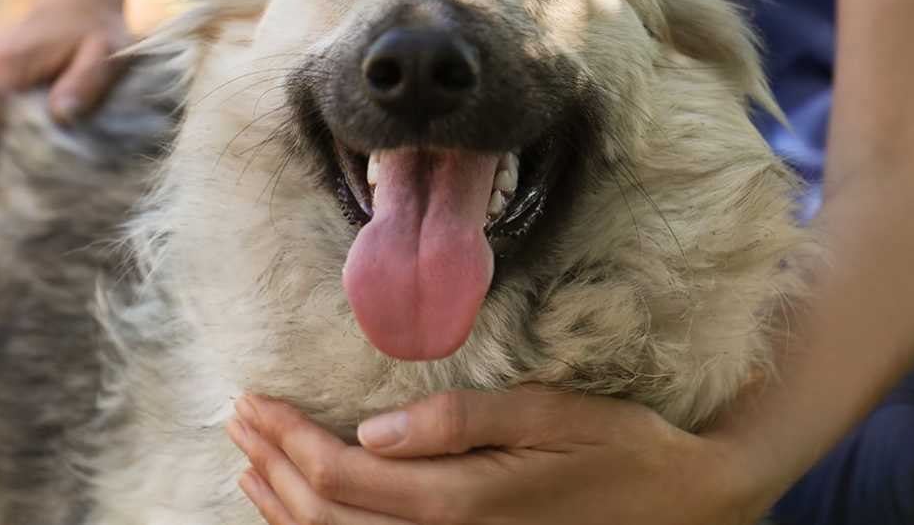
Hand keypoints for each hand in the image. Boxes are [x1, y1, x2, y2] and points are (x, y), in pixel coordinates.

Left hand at [227, 387, 769, 524]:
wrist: (678, 506)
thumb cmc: (616, 449)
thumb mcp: (546, 414)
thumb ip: (457, 422)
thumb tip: (371, 427)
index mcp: (457, 501)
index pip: (342, 473)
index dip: (286, 438)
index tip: (251, 399)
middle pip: (326, 515)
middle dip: (272, 464)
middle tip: (235, 417)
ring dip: (284, 504)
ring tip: (248, 463)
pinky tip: (301, 510)